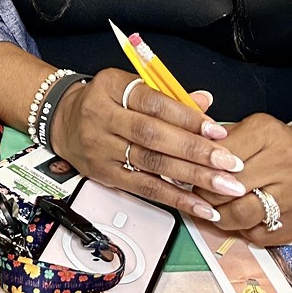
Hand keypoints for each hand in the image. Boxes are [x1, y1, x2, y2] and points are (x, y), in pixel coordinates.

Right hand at [48, 68, 244, 223]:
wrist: (61, 120)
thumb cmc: (105, 100)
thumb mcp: (129, 86)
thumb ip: (168, 96)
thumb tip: (206, 102)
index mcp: (111, 87)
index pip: (153, 103)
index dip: (187, 118)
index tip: (218, 131)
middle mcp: (102, 117)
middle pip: (153, 136)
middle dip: (195, 151)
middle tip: (229, 164)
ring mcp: (101, 148)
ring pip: (151, 164)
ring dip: (192, 178)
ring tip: (225, 186)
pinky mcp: (103, 174)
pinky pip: (143, 188)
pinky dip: (175, 199)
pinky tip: (201, 206)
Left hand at [197, 116, 291, 243]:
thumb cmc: (284, 146)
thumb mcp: (256, 128)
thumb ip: (224, 139)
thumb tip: (188, 150)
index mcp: (267, 133)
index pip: (219, 154)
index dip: (199, 166)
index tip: (189, 170)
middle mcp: (284, 162)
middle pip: (226, 186)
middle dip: (204, 193)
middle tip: (197, 193)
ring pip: (241, 214)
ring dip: (221, 215)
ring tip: (215, 209)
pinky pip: (259, 235)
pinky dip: (244, 230)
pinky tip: (241, 219)